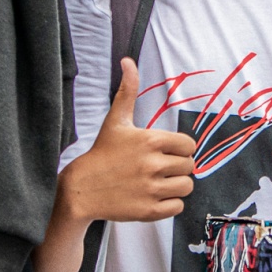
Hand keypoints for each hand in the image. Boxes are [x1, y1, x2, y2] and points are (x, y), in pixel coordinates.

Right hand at [59, 60, 196, 223]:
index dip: (179, 148)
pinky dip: (170, 204)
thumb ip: (127, 91)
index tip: (165, 151)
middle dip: (177, 167)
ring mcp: (151, 189)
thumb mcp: (115, 120)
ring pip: (186, 187)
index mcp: (150, 140)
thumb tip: (127, 61)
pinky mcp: (148, 210)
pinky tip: (153, 196)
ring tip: (157, 182)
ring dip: (175, 185)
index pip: (189, 145)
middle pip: (190, 166)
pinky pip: (177, 207)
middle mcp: (153, 164)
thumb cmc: (102, 152)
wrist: (81, 188)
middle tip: (159, 168)